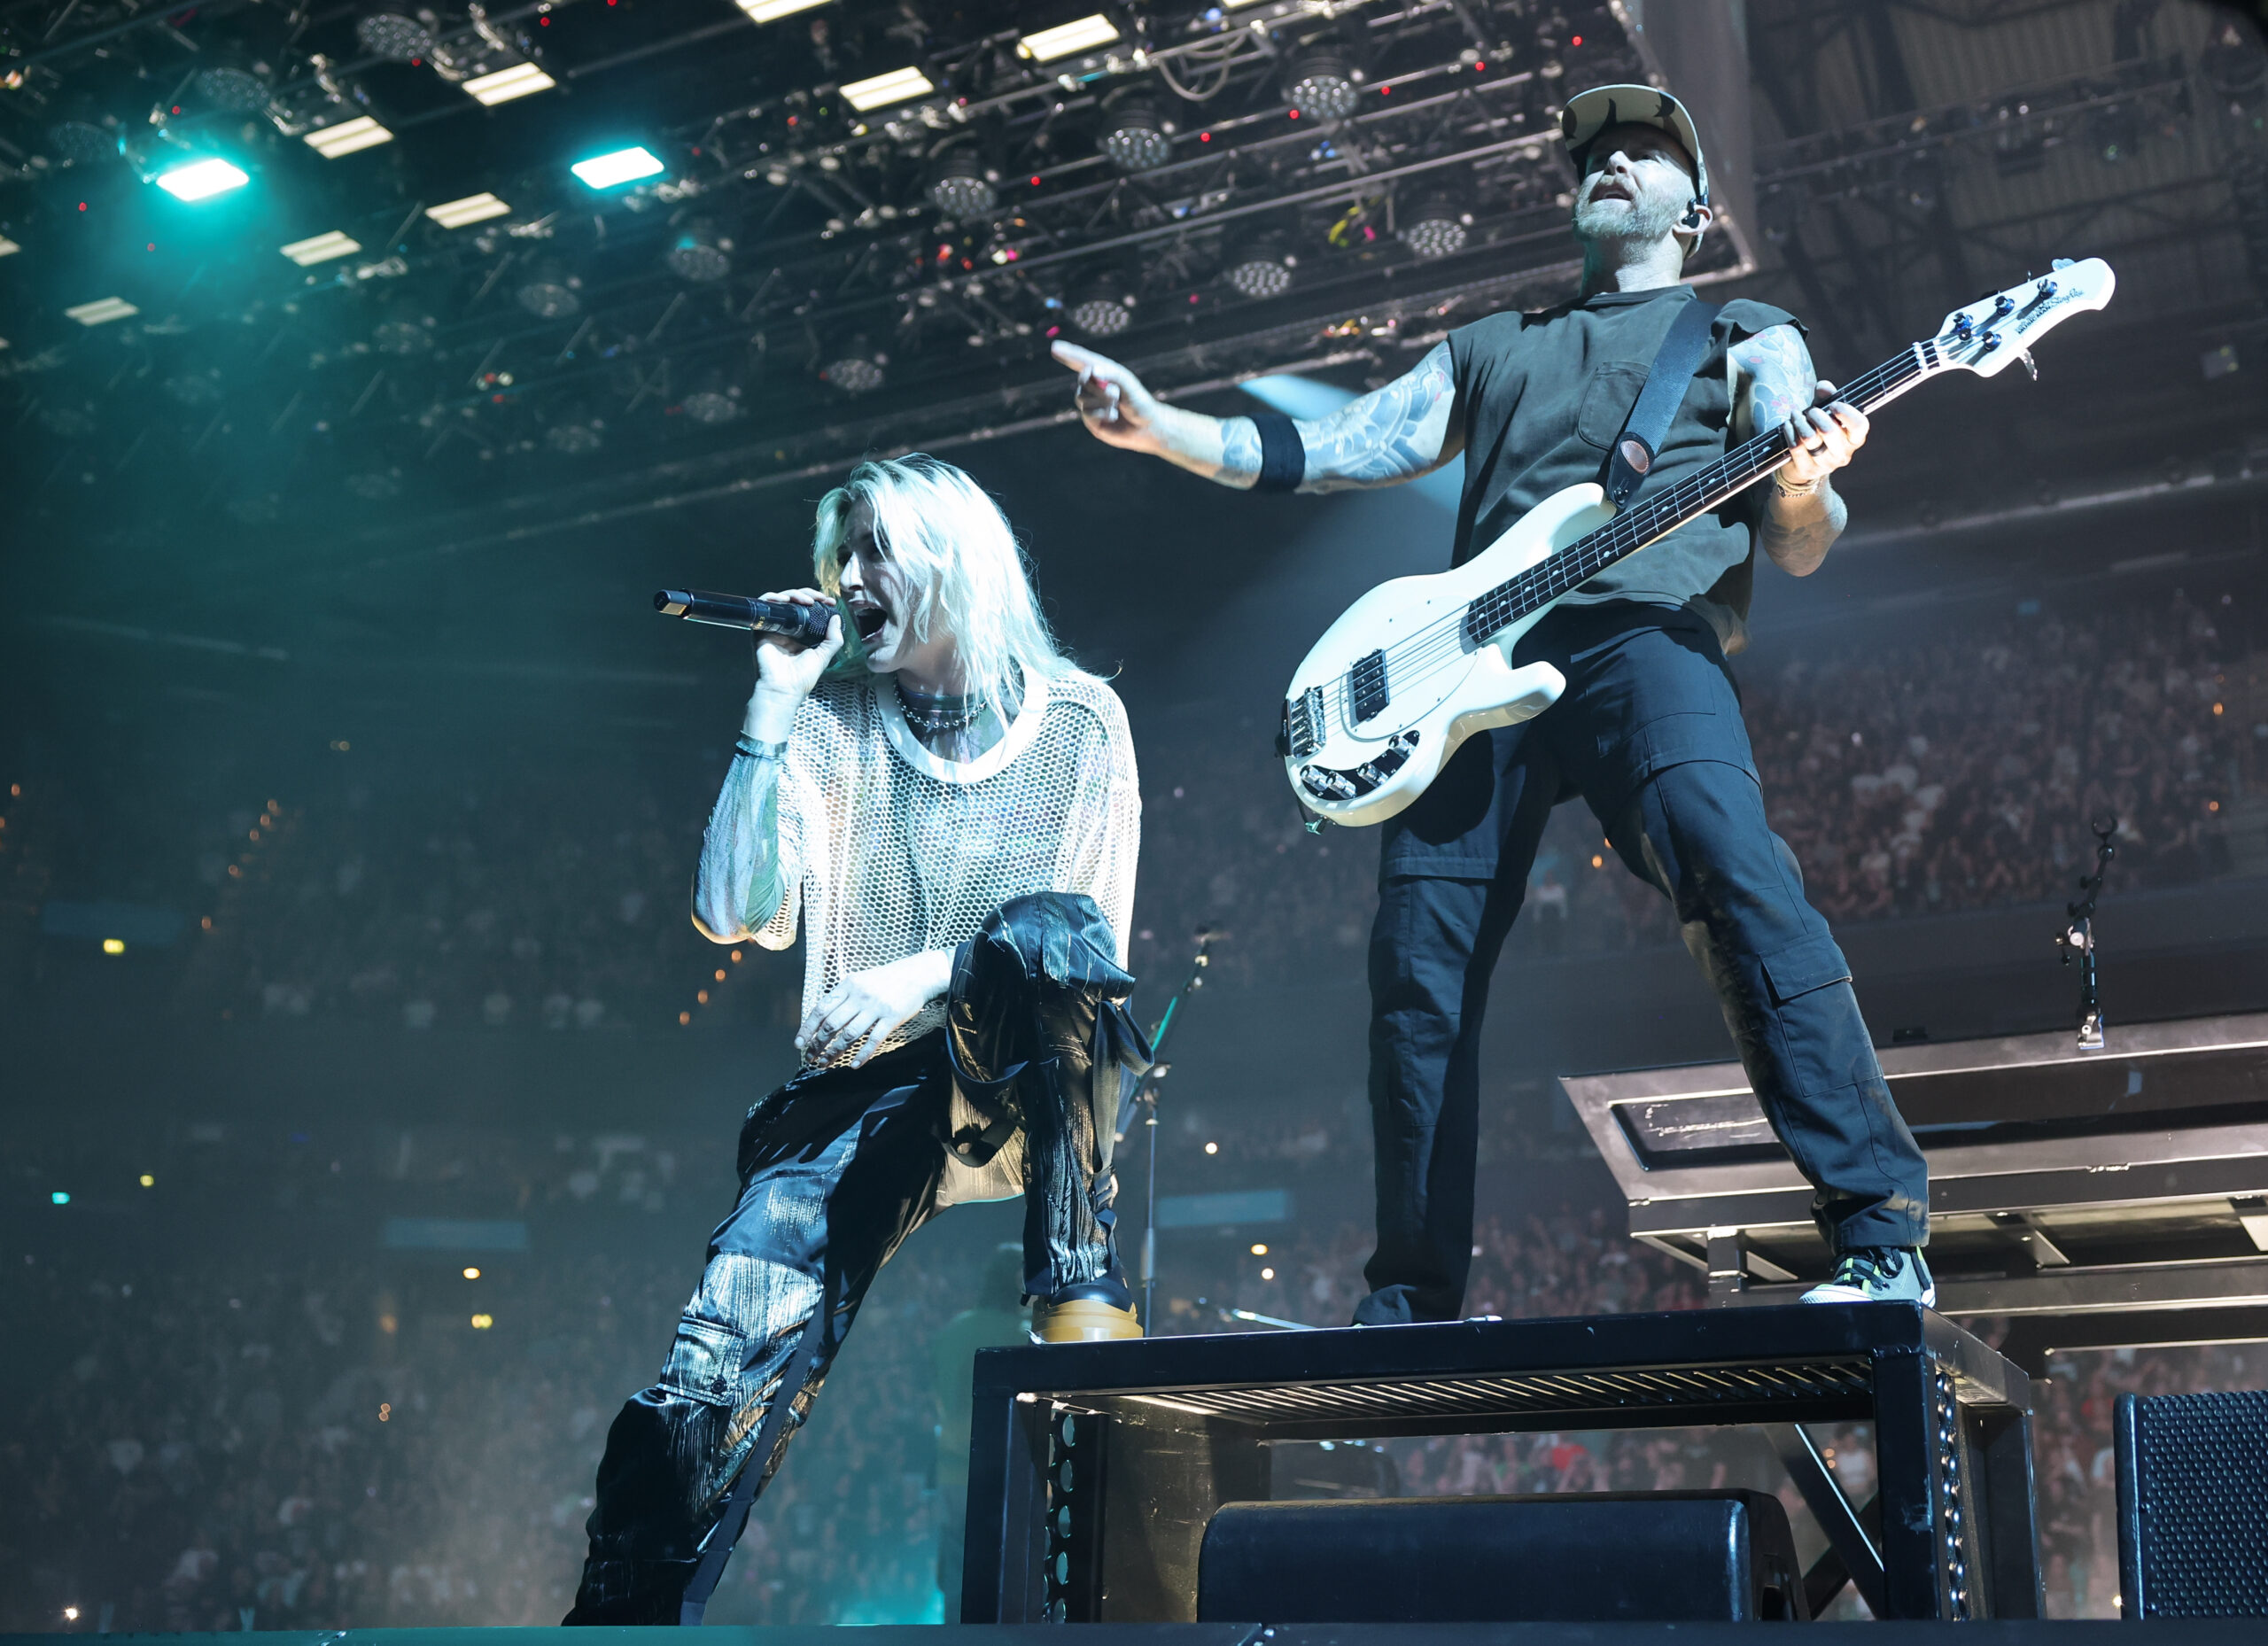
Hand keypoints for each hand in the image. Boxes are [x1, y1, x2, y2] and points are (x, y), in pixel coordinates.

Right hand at [744, 587, 842, 738]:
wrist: (784, 689)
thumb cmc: (802, 677)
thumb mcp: (824, 656)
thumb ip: (833, 638)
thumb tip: (837, 618)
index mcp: (801, 632)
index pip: (807, 609)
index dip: (819, 601)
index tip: (830, 601)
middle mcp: (787, 627)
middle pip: (794, 601)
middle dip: (808, 595)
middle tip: (820, 599)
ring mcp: (774, 626)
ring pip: (780, 599)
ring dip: (793, 594)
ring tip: (806, 600)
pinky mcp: (761, 627)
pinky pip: (763, 606)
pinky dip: (773, 598)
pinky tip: (784, 600)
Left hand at [796, 951, 950, 1066]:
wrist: (917, 974)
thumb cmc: (886, 980)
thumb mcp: (860, 980)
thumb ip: (843, 997)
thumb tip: (822, 1020)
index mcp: (848, 986)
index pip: (821, 1009)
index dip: (807, 1028)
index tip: (799, 1044)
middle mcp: (859, 996)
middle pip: (832, 1024)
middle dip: (818, 1044)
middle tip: (811, 1058)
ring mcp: (875, 1007)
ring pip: (849, 1035)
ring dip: (834, 1052)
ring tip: (825, 1064)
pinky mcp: (892, 1017)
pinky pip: (873, 1039)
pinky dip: (862, 1054)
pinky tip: (853, 1065)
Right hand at [1052, 340, 1168, 452]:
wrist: (1146, 428)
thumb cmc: (1140, 402)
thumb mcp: (1129, 384)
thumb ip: (1112, 374)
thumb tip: (1092, 371)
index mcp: (1103, 372)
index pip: (1082, 360)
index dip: (1068, 353)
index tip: (1054, 347)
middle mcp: (1094, 386)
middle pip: (1082, 380)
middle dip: (1098, 387)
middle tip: (1116, 394)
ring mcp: (1090, 403)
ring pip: (1082, 398)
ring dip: (1102, 402)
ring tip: (1117, 405)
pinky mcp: (1090, 419)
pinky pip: (1087, 413)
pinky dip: (1102, 414)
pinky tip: (1113, 416)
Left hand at [1777, 380, 1867, 491]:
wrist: (1802, 464)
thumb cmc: (1818, 431)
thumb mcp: (1825, 413)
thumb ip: (1827, 398)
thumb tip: (1823, 387)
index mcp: (1855, 439)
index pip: (1860, 425)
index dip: (1846, 412)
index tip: (1833, 404)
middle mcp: (1843, 454)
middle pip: (1829, 431)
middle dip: (1815, 415)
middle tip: (1810, 411)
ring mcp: (1825, 464)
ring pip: (1809, 438)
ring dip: (1799, 422)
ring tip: (1795, 415)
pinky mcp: (1807, 469)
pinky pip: (1795, 446)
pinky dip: (1789, 431)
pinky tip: (1787, 424)